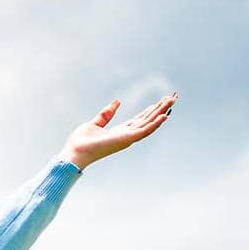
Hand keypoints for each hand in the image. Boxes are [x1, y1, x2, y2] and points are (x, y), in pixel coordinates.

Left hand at [58, 91, 175, 170]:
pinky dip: (155, 124)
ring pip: (150, 123)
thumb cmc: (81, 142)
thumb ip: (107, 114)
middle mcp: (127, 134)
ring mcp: (128, 138)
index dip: (152, 109)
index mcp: (121, 131)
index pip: (141, 118)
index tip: (162, 100)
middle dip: (161, 108)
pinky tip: (165, 116)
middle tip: (173, 97)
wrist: (74, 152)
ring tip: (173, 101)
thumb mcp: (95, 123)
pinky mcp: (127, 139)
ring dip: (162, 112)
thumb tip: (117, 102)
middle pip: (148, 119)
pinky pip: (144, 130)